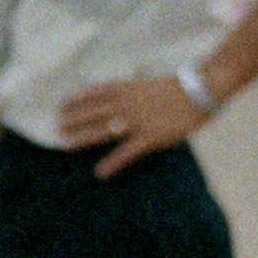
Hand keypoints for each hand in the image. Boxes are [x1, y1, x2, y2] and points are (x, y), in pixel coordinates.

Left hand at [58, 72, 212, 178]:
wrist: (200, 89)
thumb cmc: (177, 88)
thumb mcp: (148, 85)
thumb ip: (130, 92)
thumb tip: (115, 97)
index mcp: (128, 88)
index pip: (95, 93)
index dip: (77, 99)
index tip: (61, 105)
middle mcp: (128, 103)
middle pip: (93, 112)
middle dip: (74, 119)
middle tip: (57, 127)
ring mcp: (137, 121)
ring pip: (103, 130)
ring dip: (83, 138)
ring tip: (65, 145)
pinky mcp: (150, 137)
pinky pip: (127, 152)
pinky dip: (112, 163)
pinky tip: (100, 172)